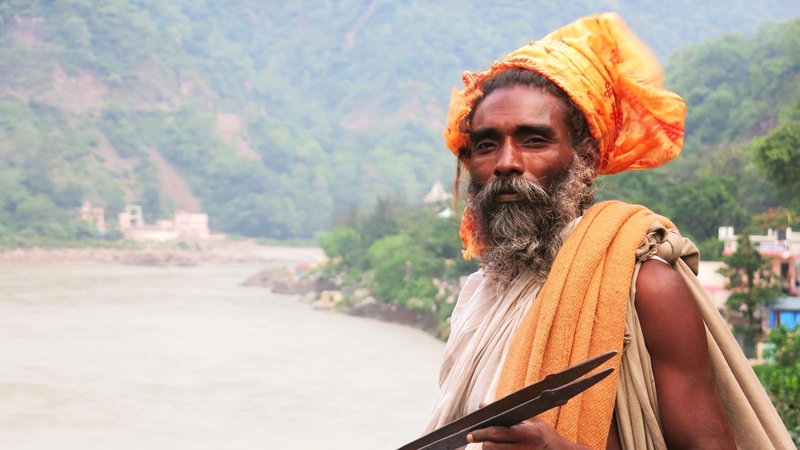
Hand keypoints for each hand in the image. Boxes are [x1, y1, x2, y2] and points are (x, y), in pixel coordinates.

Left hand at [466, 417, 587, 449]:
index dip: (481, 433)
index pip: (497, 433)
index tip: (469, 434)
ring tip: (487, 441)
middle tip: (472, 436)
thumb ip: (505, 412)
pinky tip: (495, 447)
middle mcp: (522, 448)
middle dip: (481, 441)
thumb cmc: (542, 432)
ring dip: (487, 448)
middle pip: (492, 447)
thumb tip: (483, 405)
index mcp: (524, 434)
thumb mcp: (527, 419)